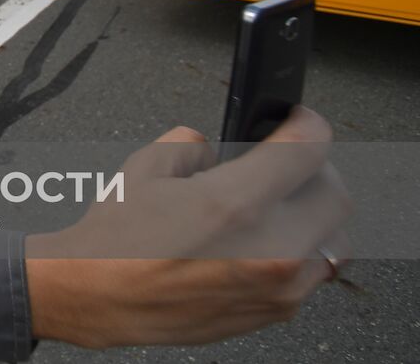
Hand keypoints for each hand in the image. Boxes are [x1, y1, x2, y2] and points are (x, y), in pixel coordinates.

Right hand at [25, 108, 350, 347]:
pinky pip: (309, 273)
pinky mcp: (274, 312)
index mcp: (234, 205)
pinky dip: (296, 250)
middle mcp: (269, 250)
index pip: (307, 150)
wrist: (99, 297)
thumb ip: (195, 145)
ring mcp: (277, 287)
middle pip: (335, 194)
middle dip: (315, 169)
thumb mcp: (148, 165)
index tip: (301, 121)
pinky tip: (258, 241)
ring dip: (309, 214)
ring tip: (273, 205)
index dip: (308, 125)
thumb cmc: (116, 240)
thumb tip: (219, 152)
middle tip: (289, 160)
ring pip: (330, 238)